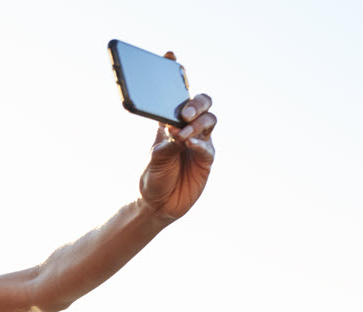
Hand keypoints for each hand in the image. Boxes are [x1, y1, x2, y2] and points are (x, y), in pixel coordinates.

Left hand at [138, 53, 216, 221]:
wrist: (159, 205)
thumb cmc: (153, 179)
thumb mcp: (153, 160)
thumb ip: (164, 145)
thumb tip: (176, 132)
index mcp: (169, 123)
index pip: (175, 95)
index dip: (176, 74)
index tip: (170, 56)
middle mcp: (187, 128)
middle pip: (200, 103)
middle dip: (195, 103)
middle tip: (183, 113)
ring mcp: (199, 142)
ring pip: (209, 120)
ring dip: (197, 123)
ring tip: (183, 134)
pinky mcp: (206, 159)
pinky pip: (207, 146)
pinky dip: (199, 143)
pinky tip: (189, 144)